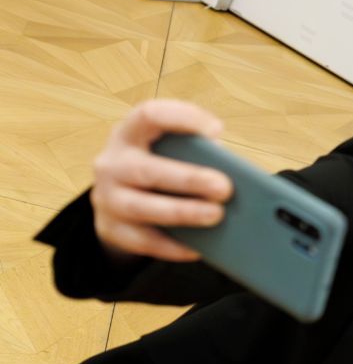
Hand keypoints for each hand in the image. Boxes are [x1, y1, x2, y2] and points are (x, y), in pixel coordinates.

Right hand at [90, 100, 232, 262]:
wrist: (120, 199)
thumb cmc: (162, 165)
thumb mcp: (171, 150)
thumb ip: (197, 152)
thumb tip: (236, 174)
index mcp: (130, 133)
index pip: (149, 115)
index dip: (182, 118)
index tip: (216, 129)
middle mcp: (111, 163)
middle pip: (147, 170)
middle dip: (189, 179)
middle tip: (226, 188)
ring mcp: (106, 197)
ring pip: (141, 207)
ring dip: (182, 212)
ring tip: (217, 215)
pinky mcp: (110, 228)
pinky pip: (142, 241)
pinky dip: (172, 246)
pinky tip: (198, 248)